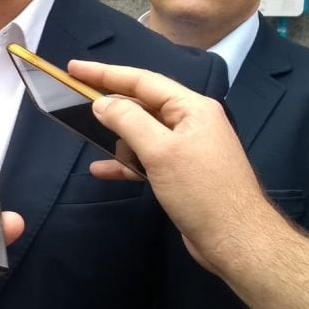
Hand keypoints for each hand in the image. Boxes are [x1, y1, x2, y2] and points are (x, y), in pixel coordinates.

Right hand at [68, 59, 262, 269]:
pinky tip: (101, 170)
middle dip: (109, 102)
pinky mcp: (180, 173)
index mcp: (191, 108)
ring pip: (141, 132)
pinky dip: (124, 162)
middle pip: (141, 103)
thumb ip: (128, 121)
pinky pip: (145, 158)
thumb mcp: (160, 151)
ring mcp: (185, 148)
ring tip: (86, 134)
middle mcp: (190, 122)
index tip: (73, 68)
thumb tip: (101, 103)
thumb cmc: (200, 190)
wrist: (235, 240)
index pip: (142, 81)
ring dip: (115, 136)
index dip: (105, 73)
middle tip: (73, 96)